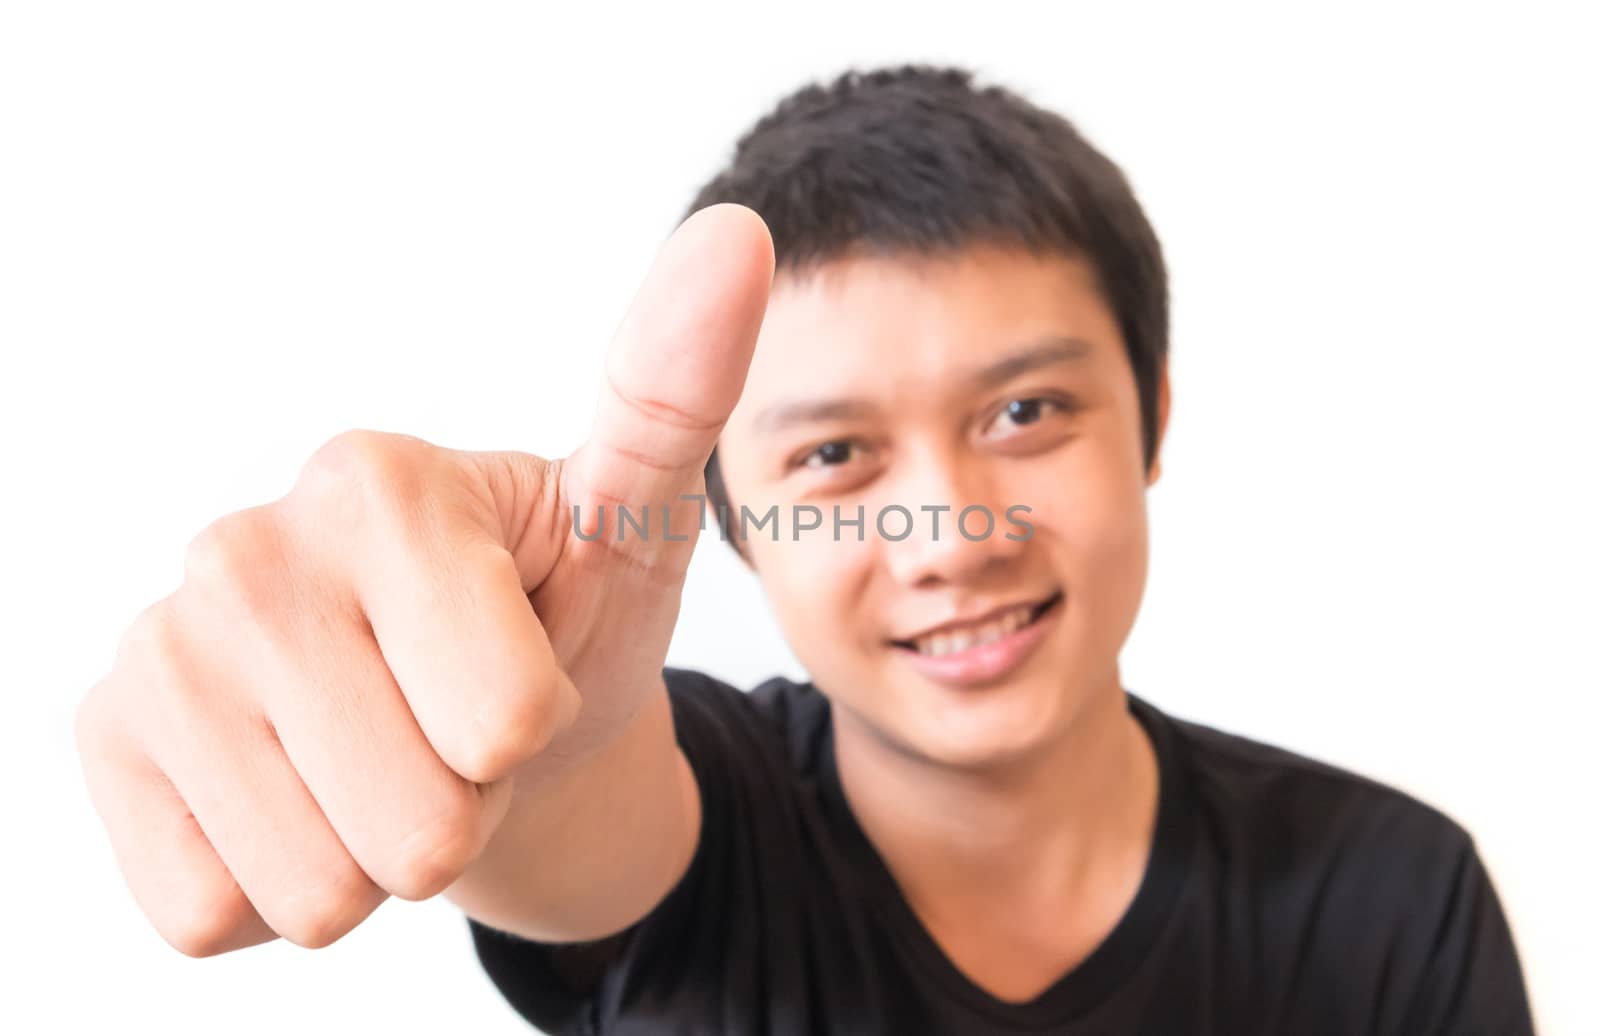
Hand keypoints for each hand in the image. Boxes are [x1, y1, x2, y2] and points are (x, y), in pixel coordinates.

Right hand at [74, 203, 774, 955]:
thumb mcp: (630, 526)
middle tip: (445, 730)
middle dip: (457, 808)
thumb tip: (737, 234)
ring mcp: (160, 651)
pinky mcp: (105, 742)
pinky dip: (279, 888)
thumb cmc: (553, 616)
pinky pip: (219, 917)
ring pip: (318, 894)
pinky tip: (296, 792)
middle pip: (420, 830)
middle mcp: (243, 551)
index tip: (512, 660)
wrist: (456, 713)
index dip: (532, 726)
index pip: (507, 725)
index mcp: (377, 482)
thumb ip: (671, 401)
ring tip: (378, 759)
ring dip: (372, 857)